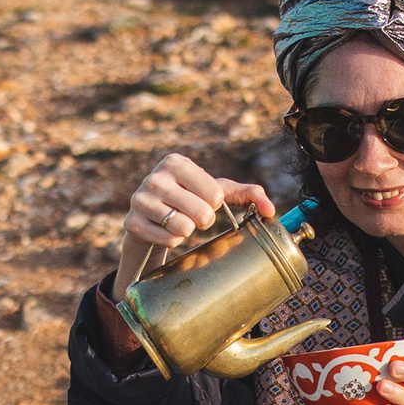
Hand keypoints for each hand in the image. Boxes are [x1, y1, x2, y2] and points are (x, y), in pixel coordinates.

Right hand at [116, 153, 274, 296]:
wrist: (149, 220)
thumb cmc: (188, 201)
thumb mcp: (214, 192)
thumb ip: (246, 194)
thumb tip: (271, 210)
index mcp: (176, 162)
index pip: (215, 194)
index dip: (215, 205)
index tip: (204, 202)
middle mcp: (155, 177)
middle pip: (202, 213)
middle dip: (203, 221)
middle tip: (194, 217)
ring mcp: (140, 199)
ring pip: (183, 228)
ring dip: (187, 232)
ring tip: (178, 223)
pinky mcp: (132, 223)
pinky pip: (167, 241)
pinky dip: (172, 242)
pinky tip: (166, 232)